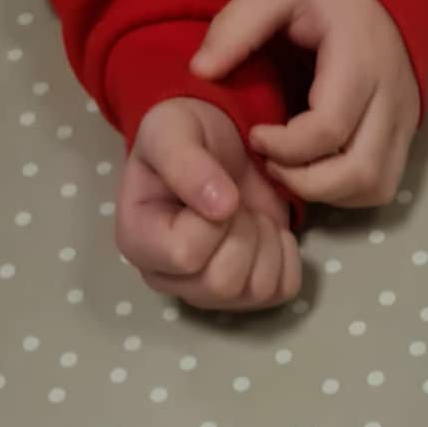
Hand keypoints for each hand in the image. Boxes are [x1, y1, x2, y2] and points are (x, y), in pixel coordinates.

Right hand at [116, 98, 301, 310]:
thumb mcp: (171, 130)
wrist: (219, 145)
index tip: (215, 189)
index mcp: (138, 243)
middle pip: (222, 283)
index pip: (185, 255)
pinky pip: (284, 289)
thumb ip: (185, 163)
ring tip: (250, 213)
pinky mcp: (249, 296)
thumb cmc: (185, 136)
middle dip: (243, 231)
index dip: (213, 220)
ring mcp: (210, 294)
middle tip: (236, 200)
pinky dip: (288, 255)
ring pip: (257, 290)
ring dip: (268, 241)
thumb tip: (221, 206)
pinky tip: (270, 230)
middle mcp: (171, 279)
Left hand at [192, 0, 419, 207]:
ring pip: (375, 186)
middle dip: (306, 183)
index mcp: (359, 59)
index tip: (255, 136)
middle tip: (270, 165)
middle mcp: (391, 96)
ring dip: (329, 193)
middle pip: (359, 171)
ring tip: (291, 171)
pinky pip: (383, 183)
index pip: (328, 129)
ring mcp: (404, 118)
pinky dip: (348, 192)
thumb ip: (237, 26)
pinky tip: (317, 171)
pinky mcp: (406, 132)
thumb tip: (199, 71)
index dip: (286, 148)